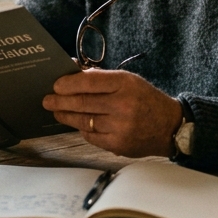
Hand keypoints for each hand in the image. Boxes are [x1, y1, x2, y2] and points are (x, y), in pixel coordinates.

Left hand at [43, 69, 183, 157]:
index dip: (69, 83)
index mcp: (125, 84)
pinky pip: (91, 136)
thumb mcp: (129, 81)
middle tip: (47, 100)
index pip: (89, 81)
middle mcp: (122, 105)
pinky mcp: (118, 144)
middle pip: (83, 103)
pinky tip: (78, 123)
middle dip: (60, 101)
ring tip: (56, 111)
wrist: (170, 127)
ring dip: (66, 116)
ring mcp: (120, 127)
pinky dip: (82, 129)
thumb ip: (102, 78)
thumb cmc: (145, 99)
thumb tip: (73, 73)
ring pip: (84, 121)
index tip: (56, 85)